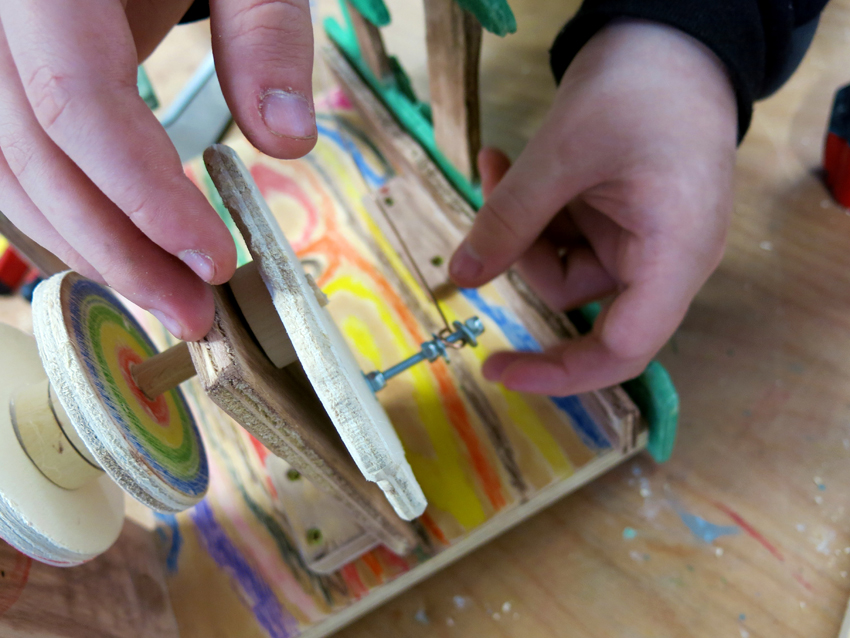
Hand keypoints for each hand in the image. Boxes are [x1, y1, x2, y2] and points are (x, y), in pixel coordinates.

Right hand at [0, 0, 315, 339]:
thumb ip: (265, 34)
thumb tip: (288, 142)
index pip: (76, 101)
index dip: (141, 194)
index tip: (212, 261)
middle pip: (34, 154)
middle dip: (117, 249)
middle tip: (193, 312)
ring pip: (7, 170)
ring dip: (87, 247)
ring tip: (166, 296)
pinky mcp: (4, 77)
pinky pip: (9, 160)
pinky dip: (62, 217)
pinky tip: (121, 253)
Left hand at [449, 20, 737, 395]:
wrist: (673, 36)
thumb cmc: (638, 90)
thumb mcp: (562, 154)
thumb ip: (509, 220)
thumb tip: (459, 279)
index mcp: (675, 257)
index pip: (622, 350)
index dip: (558, 374)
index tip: (497, 371)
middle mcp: (665, 262)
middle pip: (576, 299)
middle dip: (522, 255)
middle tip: (488, 200)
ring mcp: (643, 241)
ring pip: (562, 265)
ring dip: (521, 225)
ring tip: (495, 164)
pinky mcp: (624, 220)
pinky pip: (567, 237)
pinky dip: (535, 212)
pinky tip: (508, 167)